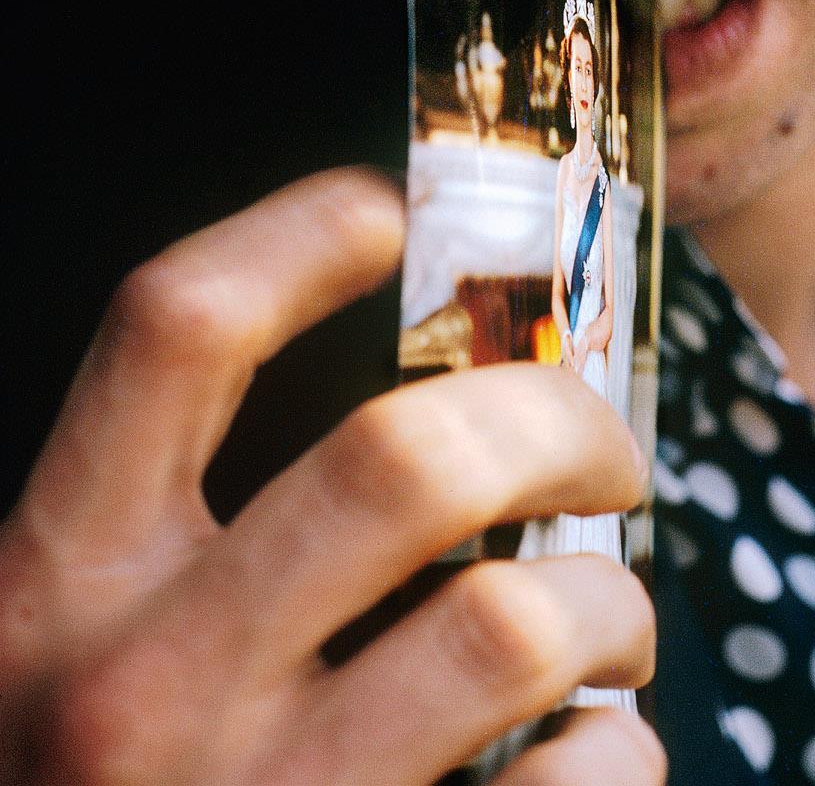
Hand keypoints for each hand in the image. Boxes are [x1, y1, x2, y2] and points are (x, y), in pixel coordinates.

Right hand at [0, 169, 662, 783]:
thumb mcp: (76, 663)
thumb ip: (190, 549)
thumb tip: (423, 411)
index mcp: (55, 589)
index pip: (178, 328)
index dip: (306, 230)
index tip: (402, 218)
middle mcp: (139, 694)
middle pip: (406, 452)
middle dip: (558, 417)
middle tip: (605, 446)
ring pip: (521, 623)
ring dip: (613, 602)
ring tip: (610, 620)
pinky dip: (623, 757)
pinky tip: (595, 758)